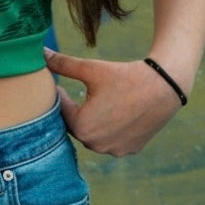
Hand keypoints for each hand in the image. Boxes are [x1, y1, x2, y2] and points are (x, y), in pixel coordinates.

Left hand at [43, 47, 182, 156]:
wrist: (163, 87)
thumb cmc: (124, 76)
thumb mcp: (90, 68)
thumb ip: (62, 64)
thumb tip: (41, 53)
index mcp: (82, 127)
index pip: (60, 111)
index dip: (59, 96)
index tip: (59, 84)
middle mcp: (96, 145)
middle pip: (76, 126)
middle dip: (73, 110)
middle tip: (72, 93)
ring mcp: (113, 151)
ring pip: (93, 134)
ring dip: (90, 121)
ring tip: (93, 102)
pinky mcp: (129, 150)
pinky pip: (110, 140)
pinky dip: (108, 128)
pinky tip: (113, 112)